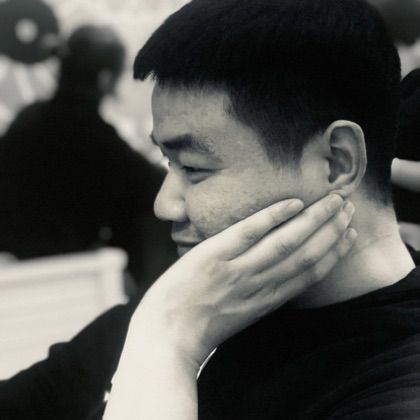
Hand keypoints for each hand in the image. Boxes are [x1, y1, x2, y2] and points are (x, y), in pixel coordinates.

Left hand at [130, 194, 356, 369]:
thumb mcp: (240, 316)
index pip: (309, 273)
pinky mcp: (213, 255)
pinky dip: (273, 217)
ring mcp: (237, 270)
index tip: (348, 235)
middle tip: (348, 207)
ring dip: (313, 220)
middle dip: (331, 230)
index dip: (333, 253)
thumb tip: (275, 276)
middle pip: (305, 255)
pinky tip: (293, 202)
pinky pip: (248, 232)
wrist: (166, 336)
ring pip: (285, 242)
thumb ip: (260, 295)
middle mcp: (259, 285)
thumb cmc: (201, 327)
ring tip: (333, 200)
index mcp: (267, 301)